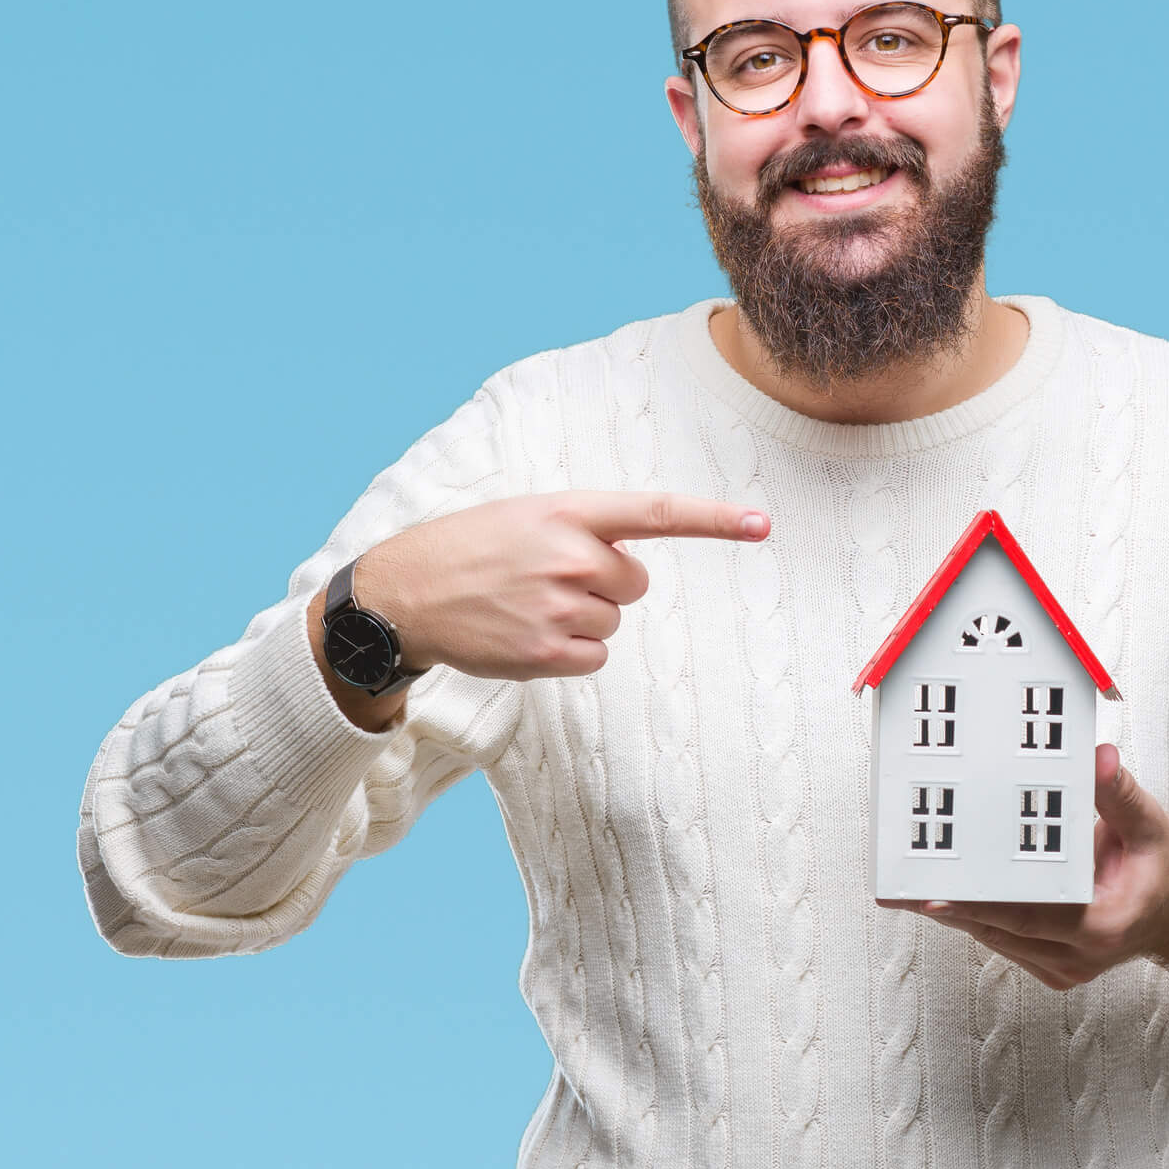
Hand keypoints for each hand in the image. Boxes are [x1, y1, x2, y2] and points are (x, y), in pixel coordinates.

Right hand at [353, 490, 769, 680]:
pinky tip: (528, 635)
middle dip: (604, 584)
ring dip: (581, 619)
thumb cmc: (472, 549)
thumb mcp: (528, 514)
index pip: (656, 512)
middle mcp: (569, 555)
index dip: (714, 518)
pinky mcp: (546, 652)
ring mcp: (558, 606)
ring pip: (612, 622)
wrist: (407, 592)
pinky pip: (595, 658)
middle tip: (549, 579)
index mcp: (569, 511)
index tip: (761, 524)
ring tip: (527, 605)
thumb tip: (630, 564)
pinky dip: (571, 653)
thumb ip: (584, 527)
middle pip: (634, 583)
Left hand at [876, 742, 1168, 990]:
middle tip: (898, 886)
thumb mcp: (1148, 825)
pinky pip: (1000, 939)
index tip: (933, 898)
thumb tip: (1098, 758)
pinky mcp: (1048, 964)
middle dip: (946, 905)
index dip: (978, 907)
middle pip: (997, 930)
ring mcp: (1061, 966)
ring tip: (905, 885)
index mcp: (1103, 927)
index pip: (1027, 918)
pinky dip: (973, 915)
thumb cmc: (1158, 867)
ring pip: (992, 936)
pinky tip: (940, 891)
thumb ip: (1117, 793)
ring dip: (952, 911)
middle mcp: (1078, 956)